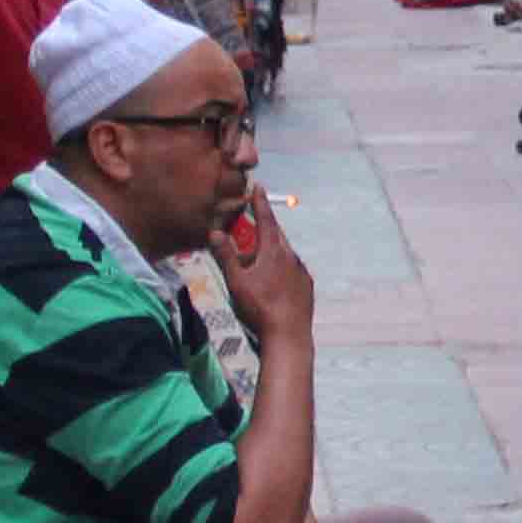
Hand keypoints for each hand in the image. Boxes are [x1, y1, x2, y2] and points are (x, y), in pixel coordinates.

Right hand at [214, 196, 315, 341]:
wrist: (288, 336)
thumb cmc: (259, 308)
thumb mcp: (236, 282)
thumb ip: (226, 256)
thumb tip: (214, 232)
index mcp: (273, 252)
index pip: (265, 220)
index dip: (259, 203)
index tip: (258, 186)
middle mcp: (291, 257)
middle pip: (276, 235)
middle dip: (264, 227)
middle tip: (252, 223)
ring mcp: (301, 272)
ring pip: (285, 253)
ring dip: (272, 249)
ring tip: (258, 256)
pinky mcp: (306, 287)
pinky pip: (292, 269)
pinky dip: (281, 267)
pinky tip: (274, 278)